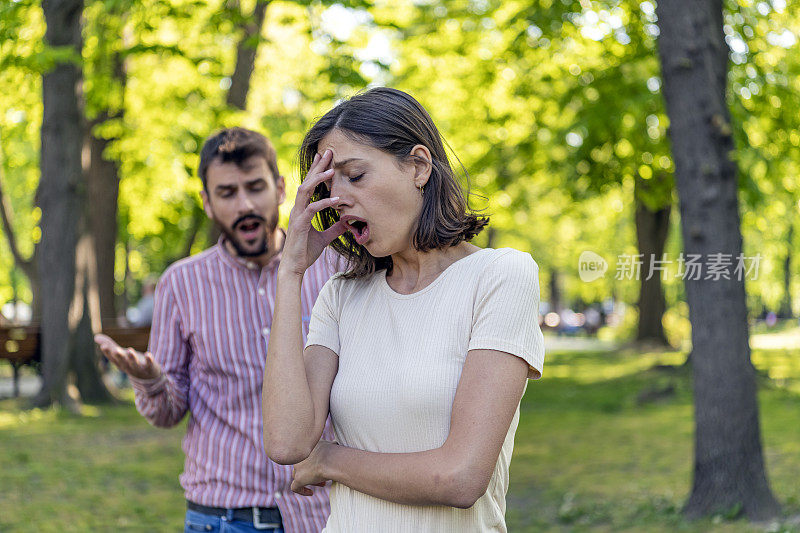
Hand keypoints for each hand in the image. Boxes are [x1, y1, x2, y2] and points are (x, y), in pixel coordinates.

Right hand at [94, 333, 161, 380]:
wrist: (148, 378)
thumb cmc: (131, 363)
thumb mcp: (121, 354)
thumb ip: (110, 346)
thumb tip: (96, 337)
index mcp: (120, 363)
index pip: (112, 358)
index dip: (108, 353)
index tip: (103, 346)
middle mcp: (128, 367)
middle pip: (122, 362)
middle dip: (119, 356)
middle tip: (116, 350)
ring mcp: (139, 368)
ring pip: (135, 364)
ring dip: (132, 358)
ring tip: (130, 350)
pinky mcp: (150, 368)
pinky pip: (149, 364)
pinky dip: (149, 360)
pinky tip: (148, 354)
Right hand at [280, 150, 346, 276]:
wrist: (294, 267)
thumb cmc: (306, 252)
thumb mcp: (325, 238)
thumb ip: (335, 228)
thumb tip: (347, 221)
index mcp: (302, 209)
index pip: (310, 185)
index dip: (317, 170)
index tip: (325, 157)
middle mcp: (298, 209)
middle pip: (307, 181)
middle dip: (318, 166)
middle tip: (329, 152)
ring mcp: (297, 215)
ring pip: (305, 190)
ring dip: (318, 179)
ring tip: (332, 170)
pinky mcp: (300, 224)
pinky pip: (311, 209)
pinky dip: (324, 203)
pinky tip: (337, 199)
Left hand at [291, 440, 335, 495]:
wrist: (332, 460)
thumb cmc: (336, 453)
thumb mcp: (332, 444)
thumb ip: (330, 445)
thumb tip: (335, 444)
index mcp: (307, 447)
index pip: (308, 455)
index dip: (316, 462)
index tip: (325, 466)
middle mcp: (300, 456)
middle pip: (303, 465)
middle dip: (313, 471)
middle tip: (324, 476)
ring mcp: (298, 467)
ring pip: (298, 475)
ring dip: (309, 480)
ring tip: (322, 484)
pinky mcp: (299, 479)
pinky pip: (295, 487)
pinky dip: (302, 490)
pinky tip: (311, 493)